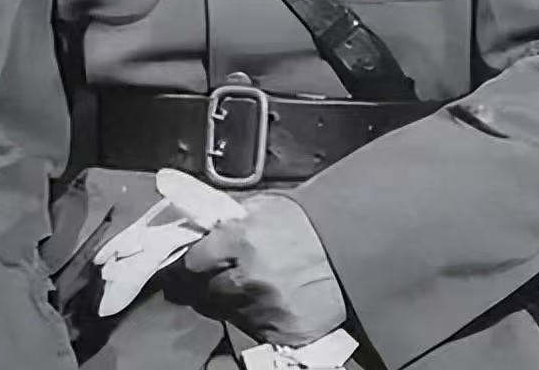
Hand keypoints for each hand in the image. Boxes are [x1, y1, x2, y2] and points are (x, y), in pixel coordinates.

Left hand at [167, 193, 346, 346]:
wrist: (349, 247)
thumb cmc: (305, 222)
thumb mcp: (264, 206)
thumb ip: (227, 217)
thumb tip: (196, 223)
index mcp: (240, 239)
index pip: (191, 262)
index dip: (189, 263)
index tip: (191, 264)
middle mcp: (248, 277)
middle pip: (203, 292)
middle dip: (206, 283)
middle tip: (218, 275)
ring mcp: (264, 309)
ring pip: (225, 313)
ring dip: (230, 301)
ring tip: (250, 285)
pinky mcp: (281, 333)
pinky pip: (251, 331)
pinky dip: (255, 319)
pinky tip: (268, 302)